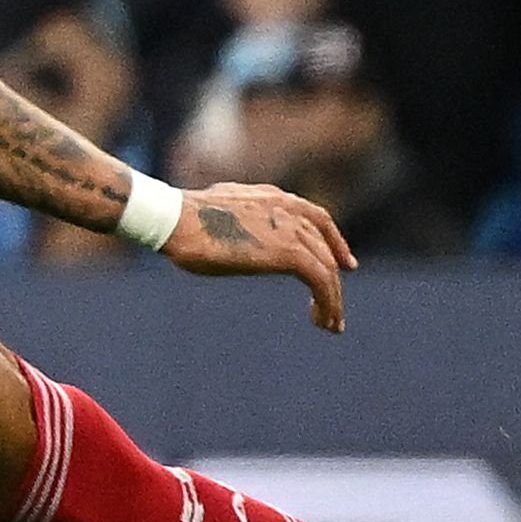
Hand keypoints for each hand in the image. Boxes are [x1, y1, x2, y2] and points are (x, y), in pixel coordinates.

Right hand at [161, 181, 357, 332]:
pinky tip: (323, 321)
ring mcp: (290, 229)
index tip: (344, 263)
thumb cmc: (180, 220)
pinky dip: (328, 303)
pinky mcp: (290, 252)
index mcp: (271, 197)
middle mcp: (287, 209)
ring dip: (333, 299)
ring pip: (327, 268)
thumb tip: (231, 230)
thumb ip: (235, 220)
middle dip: (334, 276)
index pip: (316, 218)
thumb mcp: (216, 213)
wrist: (176, 220)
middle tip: (334, 306)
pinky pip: (321, 281)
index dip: (334, 242)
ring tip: (330, 324)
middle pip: (324, 247)